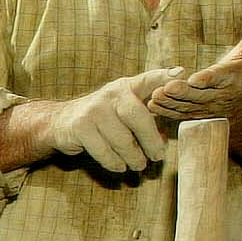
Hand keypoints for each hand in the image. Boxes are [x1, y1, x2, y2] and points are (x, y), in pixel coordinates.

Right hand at [42, 67, 182, 172]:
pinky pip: (104, 151)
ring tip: (138, 165)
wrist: (60, 121)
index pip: (149, 79)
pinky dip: (114, 162)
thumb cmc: (102, 119)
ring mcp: (94, 110)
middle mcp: (111, 94)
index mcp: (126, 87)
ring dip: (133, 157)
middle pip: (137, 116)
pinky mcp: (80, 127)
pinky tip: (120, 167)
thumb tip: (164, 141)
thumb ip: (145, 120)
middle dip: (150, 140)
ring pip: (121, 139)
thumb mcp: (122, 111)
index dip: (165, 76)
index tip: (182, 74)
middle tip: (158, 157)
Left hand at [149, 14, 241, 123]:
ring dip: (170, 102)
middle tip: (168, 86)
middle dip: (183, 92)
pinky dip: (165, 112)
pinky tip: (151, 105)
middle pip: (199, 95)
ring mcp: (204, 109)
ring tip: (156, 95)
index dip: (209, 78)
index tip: (197, 78)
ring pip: (186, 106)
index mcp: (231, 80)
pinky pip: (178, 115)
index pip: (220, 78)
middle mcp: (218, 97)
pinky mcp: (193, 116)